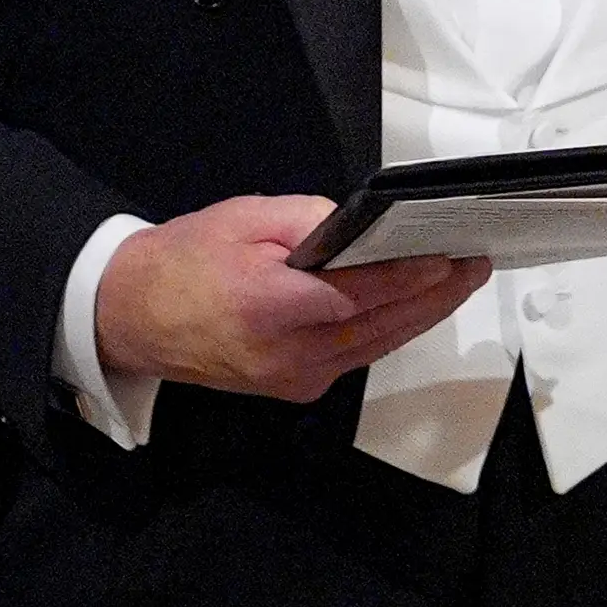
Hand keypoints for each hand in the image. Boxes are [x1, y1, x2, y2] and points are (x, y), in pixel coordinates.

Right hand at [95, 196, 487, 402]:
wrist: (131, 317)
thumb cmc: (184, 261)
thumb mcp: (245, 219)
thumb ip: (311, 221)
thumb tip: (368, 228)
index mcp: (268, 307)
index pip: (358, 293)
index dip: (409, 277)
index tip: (449, 259)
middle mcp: (286, 353)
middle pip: (380, 325)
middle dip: (435, 295)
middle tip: (475, 265)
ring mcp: (293, 378)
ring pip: (376, 345)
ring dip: (422, 314)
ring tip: (460, 282)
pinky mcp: (296, 387)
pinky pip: (358, 357)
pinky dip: (390, 330)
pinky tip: (416, 306)